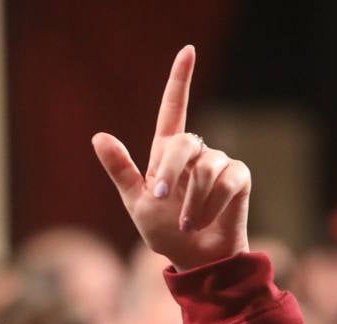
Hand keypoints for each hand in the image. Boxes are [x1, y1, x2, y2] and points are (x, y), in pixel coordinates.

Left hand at [93, 46, 250, 271]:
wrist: (195, 259)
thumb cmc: (164, 233)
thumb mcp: (136, 203)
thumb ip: (121, 170)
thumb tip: (98, 136)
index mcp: (166, 154)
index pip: (173, 109)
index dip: (180, 79)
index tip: (188, 50)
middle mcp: (194, 153)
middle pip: (184, 141)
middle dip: (171, 171)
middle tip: (160, 200)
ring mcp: (219, 163)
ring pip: (206, 166)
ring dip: (191, 200)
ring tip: (185, 224)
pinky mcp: (239, 178)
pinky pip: (226, 181)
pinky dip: (210, 205)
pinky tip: (204, 220)